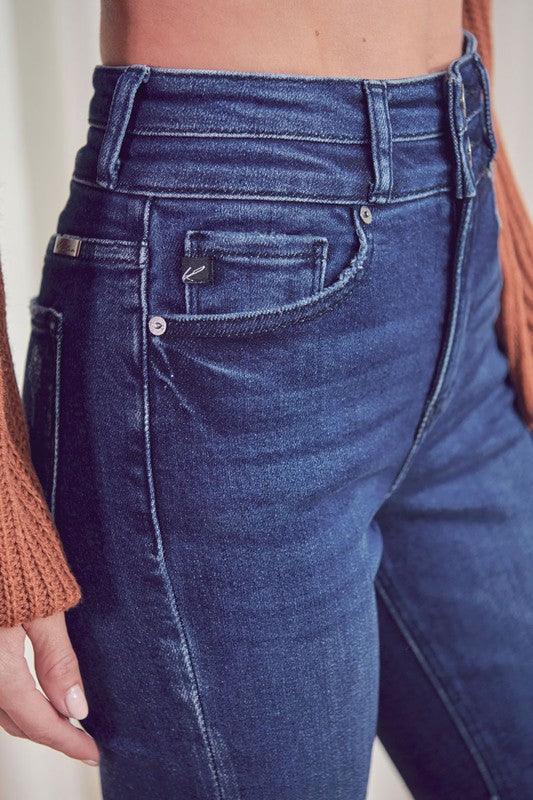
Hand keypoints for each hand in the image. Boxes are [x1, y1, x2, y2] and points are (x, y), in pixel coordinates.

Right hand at [0, 612, 98, 764]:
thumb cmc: (14, 557)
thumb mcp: (43, 608)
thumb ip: (57, 660)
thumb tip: (76, 707)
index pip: (34, 717)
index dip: (64, 740)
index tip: (91, 752)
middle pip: (12, 718)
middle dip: (48, 732)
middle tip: (81, 740)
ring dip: (28, 717)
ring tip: (62, 719)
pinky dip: (12, 698)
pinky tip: (32, 693)